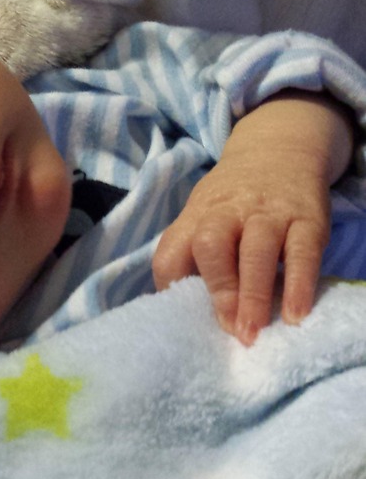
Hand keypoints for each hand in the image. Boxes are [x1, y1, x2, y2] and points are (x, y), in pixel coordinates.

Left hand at [152, 92, 353, 344]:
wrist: (278, 147)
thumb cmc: (234, 199)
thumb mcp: (205, 213)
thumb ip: (195, 254)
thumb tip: (189, 311)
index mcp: (197, 216)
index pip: (171, 251)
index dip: (172, 287)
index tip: (185, 320)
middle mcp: (229, 212)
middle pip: (211, 245)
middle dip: (219, 289)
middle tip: (229, 328)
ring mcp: (269, 214)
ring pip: (255, 250)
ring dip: (253, 295)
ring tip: (253, 332)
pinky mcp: (306, 219)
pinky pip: (302, 253)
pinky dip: (298, 285)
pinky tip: (295, 314)